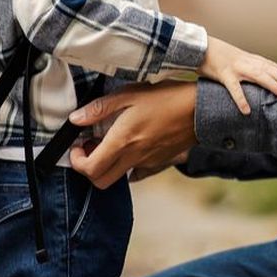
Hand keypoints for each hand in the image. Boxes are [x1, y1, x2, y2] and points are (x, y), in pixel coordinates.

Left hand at [68, 81, 198, 188]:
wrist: (201, 109)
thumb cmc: (167, 97)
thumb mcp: (129, 94)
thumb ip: (99, 108)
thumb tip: (75, 119)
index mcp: (122, 141)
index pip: (90, 169)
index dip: (77, 162)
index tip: (77, 146)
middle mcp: (133, 157)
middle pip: (101, 181)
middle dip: (89, 169)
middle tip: (90, 148)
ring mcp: (147, 162)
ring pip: (118, 178)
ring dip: (107, 167)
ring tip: (110, 144)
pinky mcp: (159, 163)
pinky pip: (137, 174)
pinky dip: (128, 167)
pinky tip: (130, 148)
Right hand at [199, 36, 276, 115]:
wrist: (198, 47)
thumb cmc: (216, 55)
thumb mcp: (235, 59)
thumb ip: (246, 67)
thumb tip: (257, 78)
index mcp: (248, 58)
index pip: (270, 65)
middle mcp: (245, 62)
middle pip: (268, 69)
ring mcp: (235, 67)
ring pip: (258, 75)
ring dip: (272, 84)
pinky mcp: (223, 74)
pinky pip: (234, 88)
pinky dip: (241, 99)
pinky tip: (247, 111)